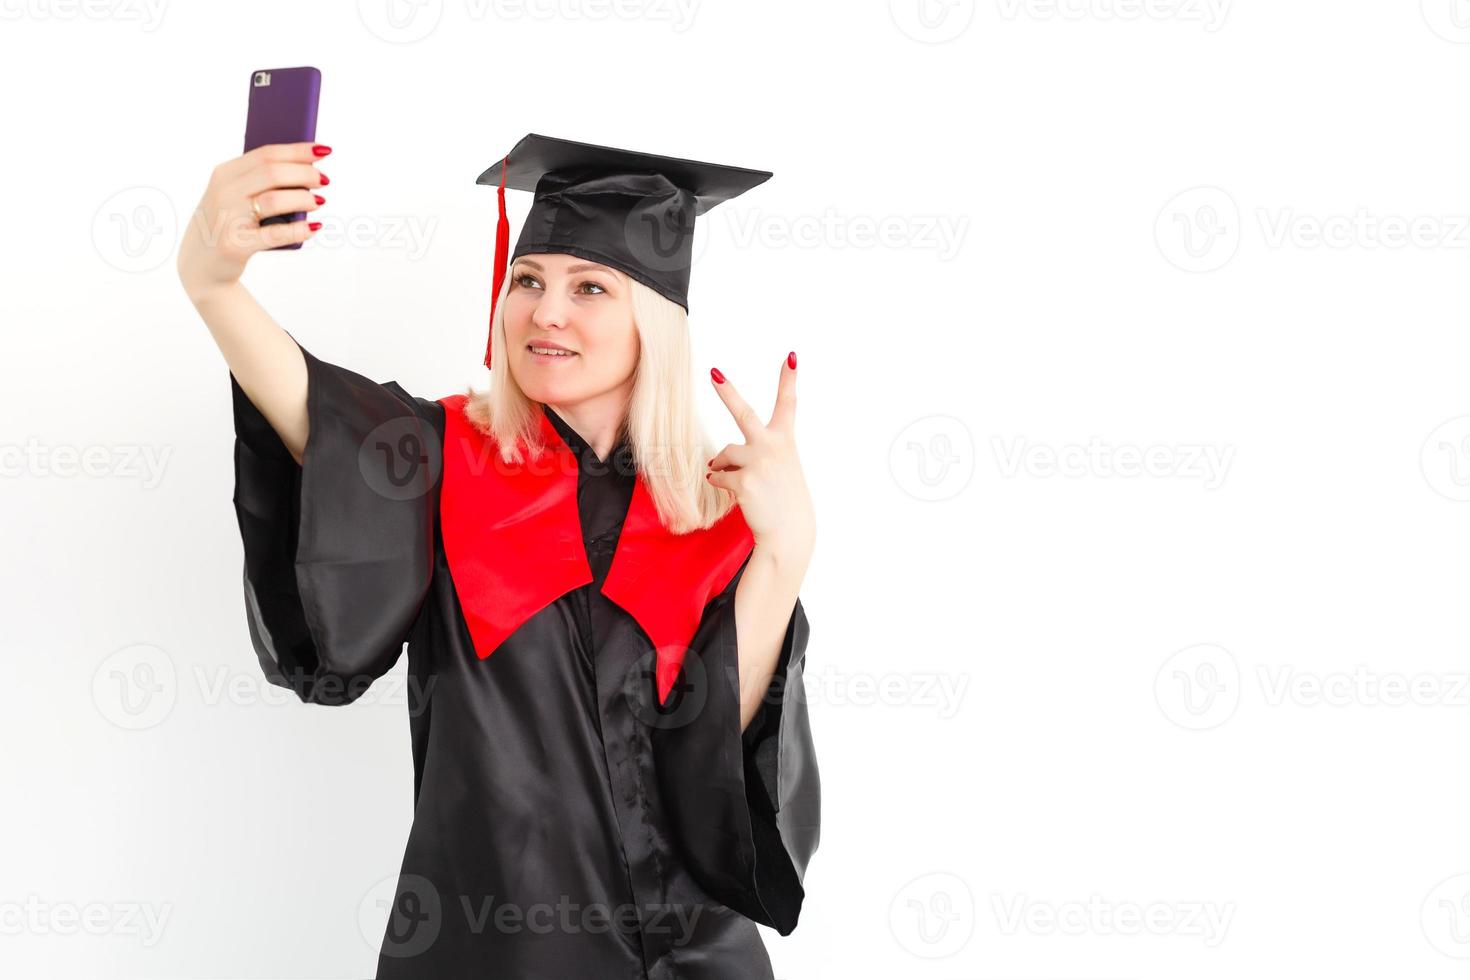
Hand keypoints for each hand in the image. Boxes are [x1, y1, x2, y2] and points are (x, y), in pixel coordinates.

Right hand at [176, 142, 328, 302]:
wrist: (201, 266)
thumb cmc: (227, 225)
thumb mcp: (234, 196)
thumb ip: (259, 180)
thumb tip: (305, 167)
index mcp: (224, 174)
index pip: (266, 154)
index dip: (298, 150)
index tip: (323, 149)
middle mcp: (223, 192)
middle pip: (273, 173)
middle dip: (305, 174)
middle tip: (324, 180)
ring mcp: (227, 218)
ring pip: (274, 199)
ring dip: (303, 199)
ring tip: (318, 202)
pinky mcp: (235, 245)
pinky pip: (274, 234)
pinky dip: (298, 230)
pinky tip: (313, 227)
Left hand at [706, 353, 814, 560]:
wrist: (789, 533)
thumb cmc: (783, 500)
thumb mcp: (777, 470)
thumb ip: (751, 456)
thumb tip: (713, 461)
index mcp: (785, 440)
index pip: (789, 403)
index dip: (788, 378)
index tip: (791, 356)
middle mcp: (773, 446)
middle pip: (744, 413)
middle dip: (726, 391)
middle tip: (713, 373)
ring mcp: (758, 463)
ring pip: (725, 453)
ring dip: (725, 465)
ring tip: (744, 483)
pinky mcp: (743, 481)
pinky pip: (719, 475)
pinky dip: (721, 482)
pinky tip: (736, 493)